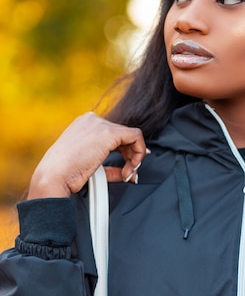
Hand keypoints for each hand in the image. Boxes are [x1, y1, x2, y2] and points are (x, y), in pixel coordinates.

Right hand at [28, 112, 148, 198]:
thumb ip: (107, 166)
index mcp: (83, 124)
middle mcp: (92, 120)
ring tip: (128, 172)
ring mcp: (99, 124)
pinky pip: (136, 137)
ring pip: (132, 135)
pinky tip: (132, 167)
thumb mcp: (88, 165)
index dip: (124, 149)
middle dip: (131, 155)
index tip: (129, 163)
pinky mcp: (109, 133)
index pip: (113, 133)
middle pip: (123, 134)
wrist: (54, 175)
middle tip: (129, 172)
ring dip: (135, 157)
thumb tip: (123, 173)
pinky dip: (139, 153)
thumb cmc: (63, 174)